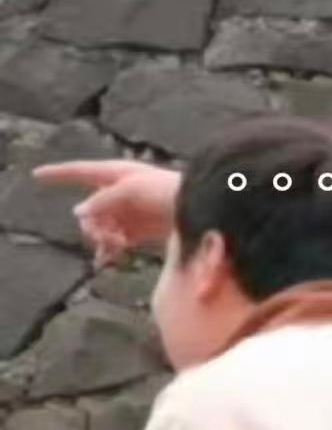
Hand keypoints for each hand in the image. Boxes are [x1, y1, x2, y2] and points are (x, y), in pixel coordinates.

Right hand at [33, 159, 179, 267]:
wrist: (198, 209)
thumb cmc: (166, 190)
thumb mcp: (131, 189)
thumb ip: (103, 200)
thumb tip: (78, 212)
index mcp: (115, 174)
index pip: (79, 171)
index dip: (58, 174)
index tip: (36, 175)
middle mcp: (118, 193)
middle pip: (88, 209)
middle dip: (90, 222)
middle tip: (104, 234)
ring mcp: (128, 212)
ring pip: (100, 227)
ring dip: (101, 237)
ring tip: (115, 245)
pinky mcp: (139, 231)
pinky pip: (116, 241)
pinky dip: (110, 248)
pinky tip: (107, 258)